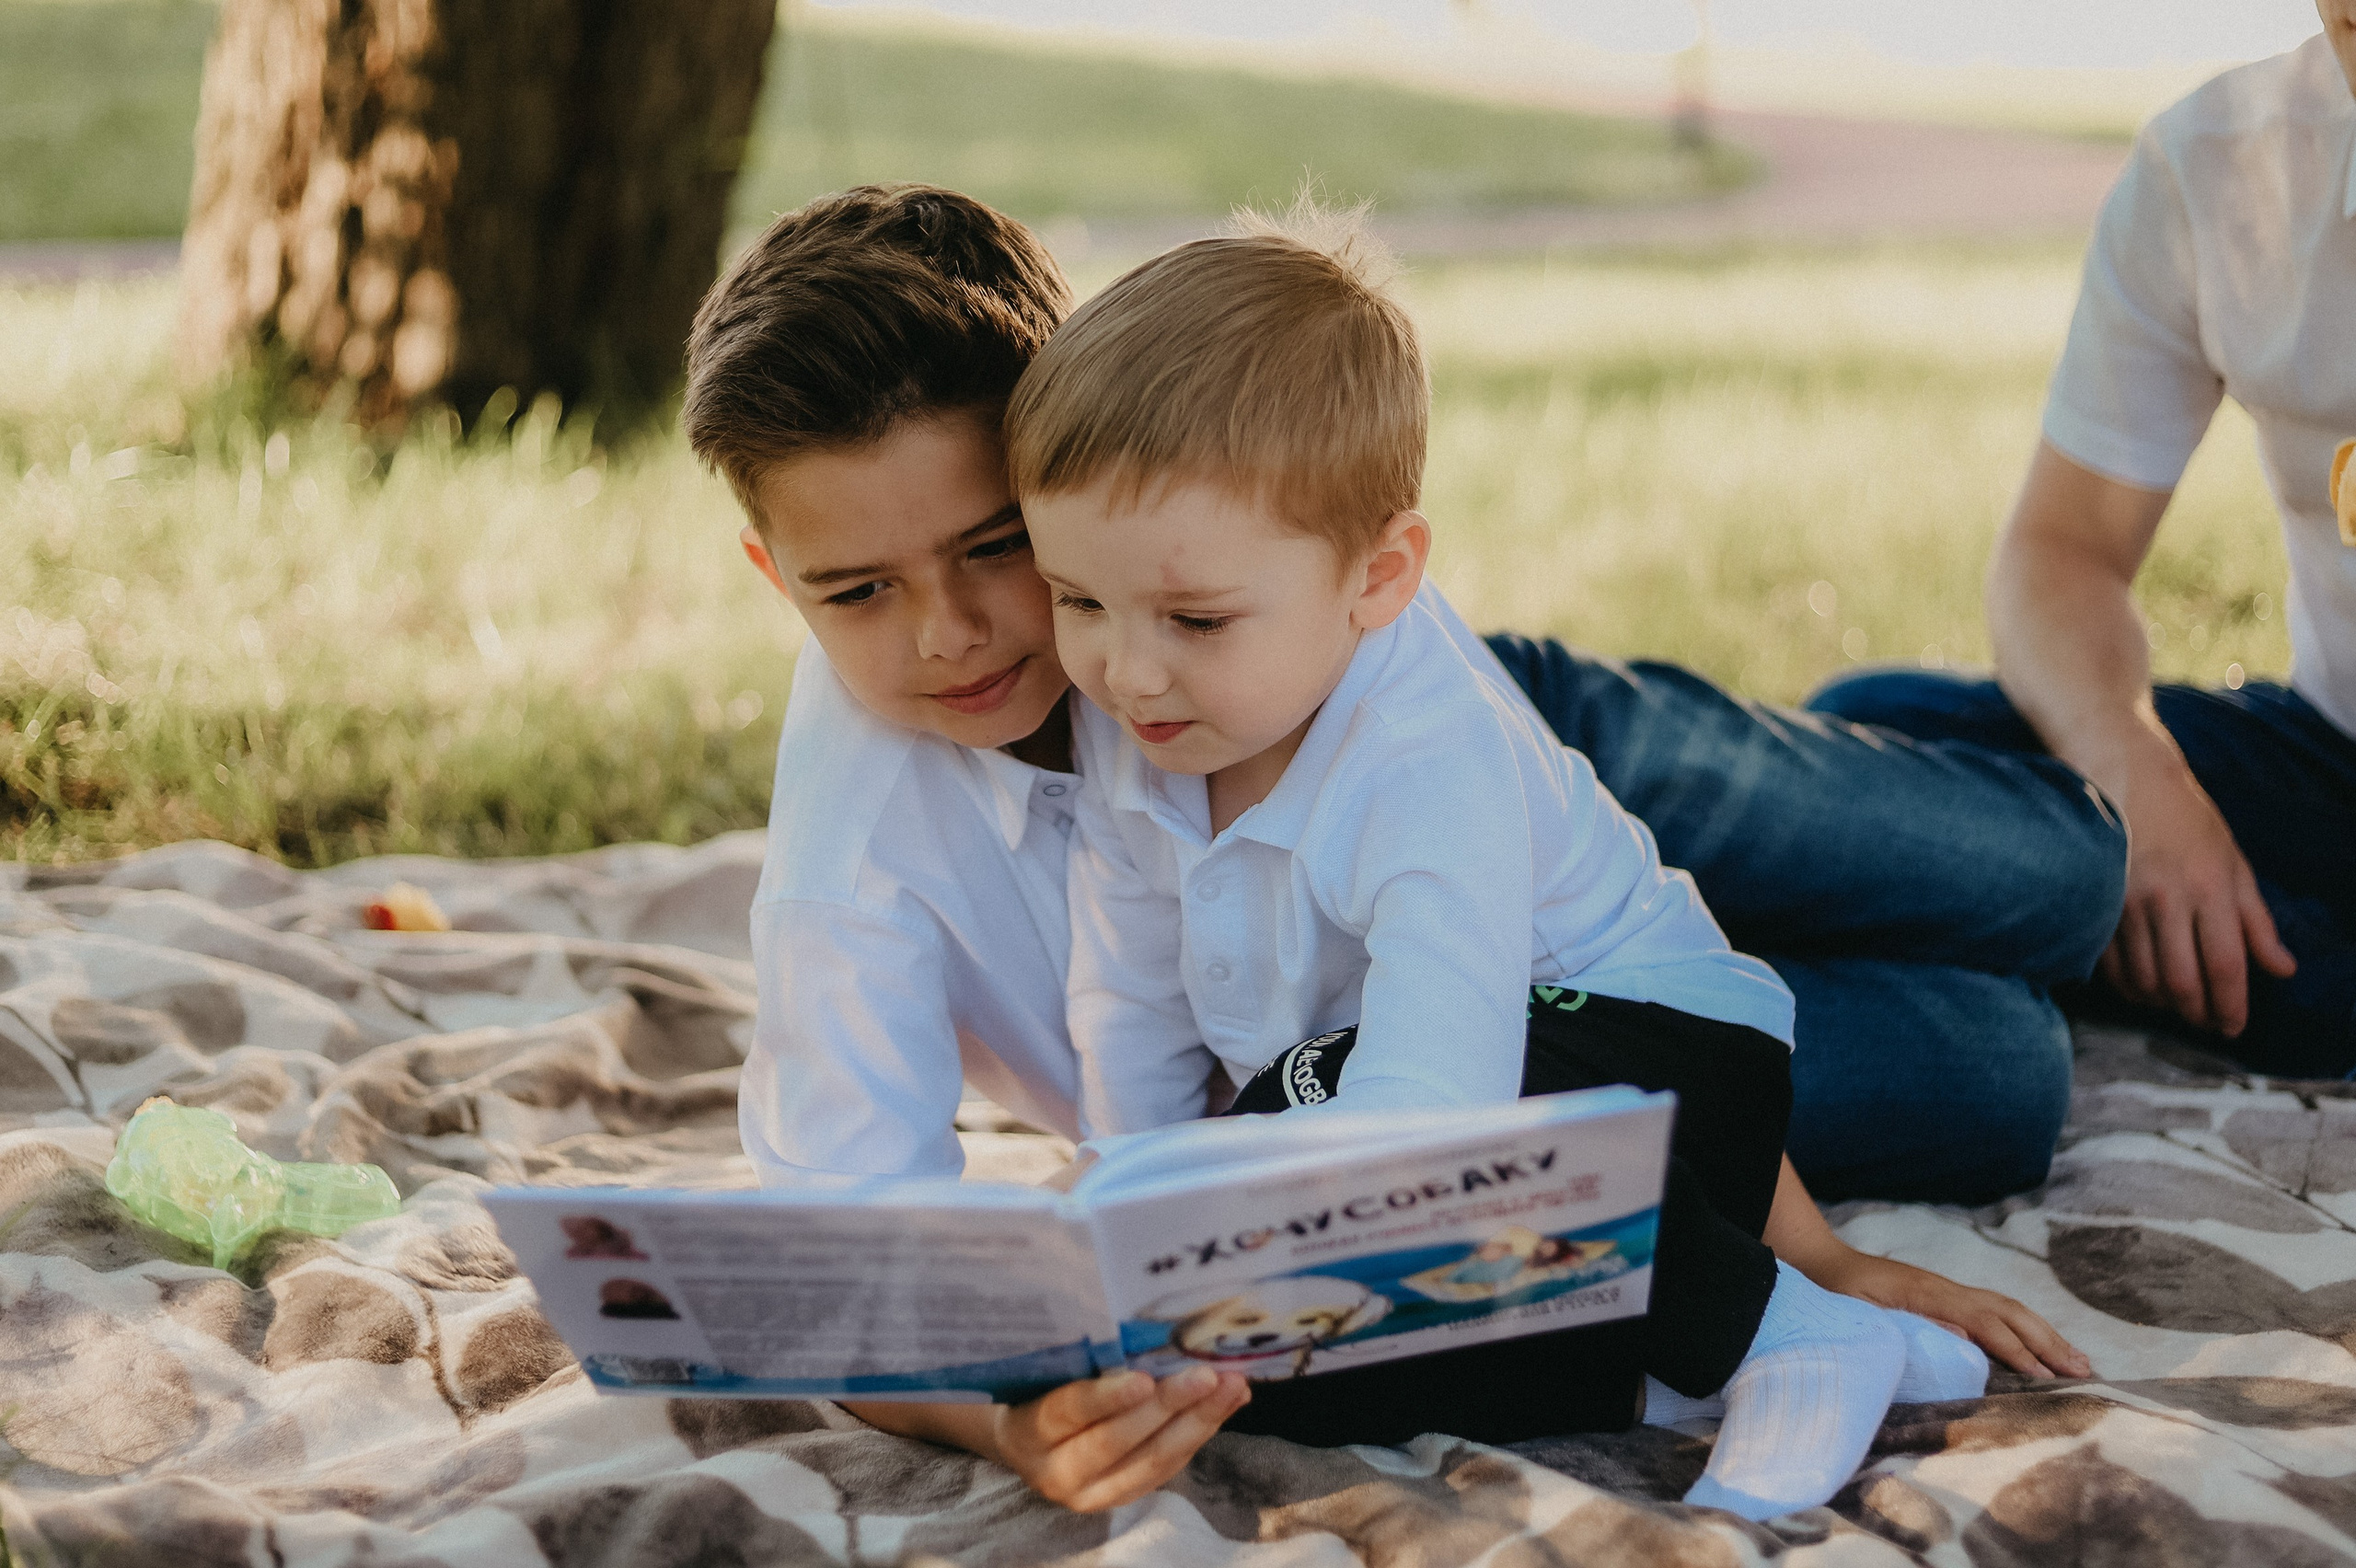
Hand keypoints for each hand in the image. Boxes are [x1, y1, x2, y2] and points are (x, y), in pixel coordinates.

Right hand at [992, 1366, 1250, 1511]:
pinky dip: (1199, 1434)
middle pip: (1116, 1441)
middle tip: (1207, 1376)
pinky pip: (1165, 1469)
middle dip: (1167, 1407)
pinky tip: (1225, 1406)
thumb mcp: (1045, 1371)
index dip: (1106, 1398)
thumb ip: (1081, 1356)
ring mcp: (1091, 1494)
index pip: (1067, 1411)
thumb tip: (1142, 1327)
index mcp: (1028, 1431)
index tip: (1143, 1378)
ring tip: (1232, 1388)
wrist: (1025, 1441)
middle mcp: (1057, 1472)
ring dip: (1198, 1422)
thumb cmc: (1037, 1388)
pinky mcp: (1121, 1499)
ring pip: (1151, 1461)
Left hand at [1817, 1250, 2090, 1379]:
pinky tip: (2041, 1347)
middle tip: (2082, 1372)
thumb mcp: (1865, 1314)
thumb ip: (1908, 1325)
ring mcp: (1951, 1291)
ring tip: (2079, 1361)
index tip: (2043, 1378)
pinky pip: (1997, 1311)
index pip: (1985, 1323)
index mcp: (1929, 1294)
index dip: (2015, 1351)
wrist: (1824, 1265)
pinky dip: (2026, 1328)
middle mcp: (1948, 1289)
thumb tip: (1962, 1339)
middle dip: (2047, 1342)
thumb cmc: (1839, 1294)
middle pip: (2010, 1312)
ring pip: (2010, 1309)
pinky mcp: (1949, 1297)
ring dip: (2046, 1335)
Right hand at [2105, 743, 2294, 1036]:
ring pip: (2143, 980)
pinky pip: (2110, 965)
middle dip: (2197, 1013)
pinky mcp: (2092, 904)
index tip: (2234, 1026)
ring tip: (2176, 1005)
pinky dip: (2128, 986)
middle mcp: (2166, 899)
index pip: (2226, 964)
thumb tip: (2281, 969)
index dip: (2231, 1005)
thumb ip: (2257, 920)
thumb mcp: (2234, 862)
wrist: (2123, 777)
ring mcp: (2123, 903)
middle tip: (2206, 1022)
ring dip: (2162, 1004)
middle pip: (2182, 981)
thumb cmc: (2186, 819)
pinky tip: (2143, 987)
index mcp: (2209, 887)